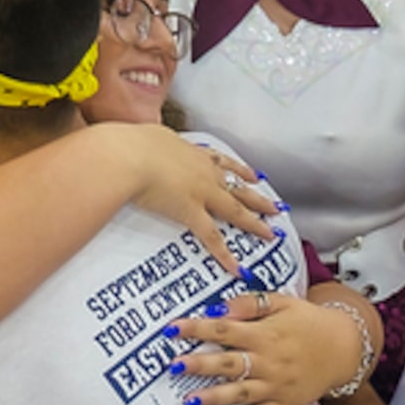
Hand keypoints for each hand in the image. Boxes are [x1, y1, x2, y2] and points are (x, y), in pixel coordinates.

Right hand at [98, 125, 278, 274]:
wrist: (128, 156)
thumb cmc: (131, 143)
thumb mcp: (148, 136)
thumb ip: (155, 142)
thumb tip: (149, 141)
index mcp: (192, 152)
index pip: (221, 162)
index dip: (238, 170)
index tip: (253, 175)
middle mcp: (203, 171)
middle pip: (237, 186)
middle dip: (258, 197)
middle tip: (275, 206)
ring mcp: (201, 193)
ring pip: (235, 209)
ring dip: (254, 222)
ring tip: (270, 232)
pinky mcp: (191, 213)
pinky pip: (212, 238)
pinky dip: (225, 255)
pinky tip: (236, 268)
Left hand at [167, 290, 364, 404]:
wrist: (344, 348)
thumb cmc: (309, 322)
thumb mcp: (284, 302)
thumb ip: (251, 304)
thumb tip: (219, 308)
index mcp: (265, 334)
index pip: (225, 329)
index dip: (198, 328)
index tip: (172, 328)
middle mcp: (268, 361)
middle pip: (229, 363)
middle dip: (200, 364)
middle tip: (175, 366)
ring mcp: (276, 385)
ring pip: (241, 392)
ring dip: (215, 397)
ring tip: (190, 401)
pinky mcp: (284, 403)